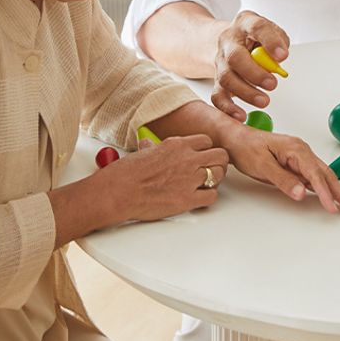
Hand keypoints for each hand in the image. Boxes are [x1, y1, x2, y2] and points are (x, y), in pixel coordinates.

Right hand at [104, 134, 228, 220]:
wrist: (118, 192)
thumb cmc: (125, 173)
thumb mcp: (142, 152)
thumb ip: (152, 148)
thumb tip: (148, 145)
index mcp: (177, 145)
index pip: (207, 141)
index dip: (207, 150)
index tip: (202, 156)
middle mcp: (187, 159)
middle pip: (221, 155)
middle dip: (218, 163)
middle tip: (211, 170)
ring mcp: (189, 179)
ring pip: (219, 174)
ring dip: (215, 180)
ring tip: (205, 184)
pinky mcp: (188, 199)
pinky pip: (212, 196)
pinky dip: (208, 197)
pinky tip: (199, 198)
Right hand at [211, 10, 289, 120]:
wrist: (231, 40)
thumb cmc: (255, 37)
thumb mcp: (270, 30)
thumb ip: (278, 41)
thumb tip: (279, 58)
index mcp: (245, 23)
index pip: (257, 27)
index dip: (270, 41)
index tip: (282, 56)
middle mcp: (228, 41)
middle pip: (235, 57)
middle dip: (254, 73)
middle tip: (272, 84)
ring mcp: (220, 60)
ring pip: (226, 78)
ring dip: (245, 92)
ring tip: (264, 101)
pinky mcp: (217, 79)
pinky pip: (218, 95)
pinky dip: (228, 107)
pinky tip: (240, 115)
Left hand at [225, 126, 339, 218]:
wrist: (236, 139)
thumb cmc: (246, 149)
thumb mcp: (261, 166)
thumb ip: (283, 180)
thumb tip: (302, 193)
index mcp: (296, 149)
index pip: (315, 174)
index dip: (325, 192)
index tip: (333, 207)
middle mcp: (303, 151)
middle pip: (326, 175)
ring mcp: (302, 157)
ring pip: (325, 176)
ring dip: (339, 191)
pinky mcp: (298, 163)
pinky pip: (317, 176)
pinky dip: (329, 187)